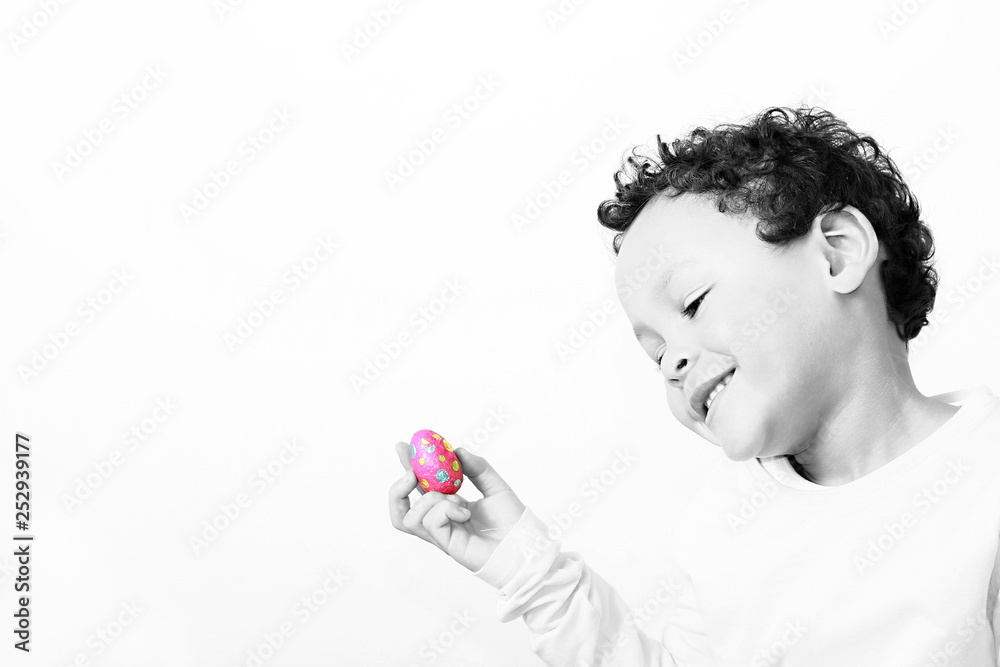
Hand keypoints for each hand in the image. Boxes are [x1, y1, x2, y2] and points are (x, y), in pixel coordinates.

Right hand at [388, 442, 525, 572]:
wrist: (526, 545)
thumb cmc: (513, 522)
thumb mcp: (495, 486)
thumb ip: (478, 468)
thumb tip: (458, 451)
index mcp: (448, 507)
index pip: (420, 487)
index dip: (407, 467)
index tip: (402, 446)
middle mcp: (441, 522)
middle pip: (401, 509)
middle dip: (398, 487)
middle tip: (411, 473)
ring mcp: (442, 535)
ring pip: (408, 517)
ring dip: (427, 499)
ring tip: (454, 498)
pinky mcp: (448, 544)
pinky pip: (431, 521)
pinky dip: (445, 509)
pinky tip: (465, 512)